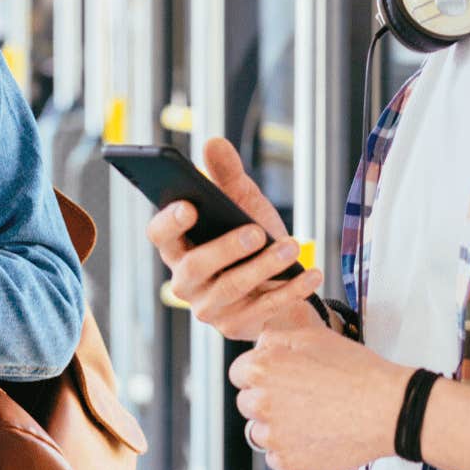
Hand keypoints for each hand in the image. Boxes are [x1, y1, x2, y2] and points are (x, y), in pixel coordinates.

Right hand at [144, 137, 322, 339]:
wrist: (282, 286)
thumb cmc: (254, 241)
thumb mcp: (243, 205)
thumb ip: (226, 176)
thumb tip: (214, 142)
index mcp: (178, 247)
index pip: (159, 235)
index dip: (169, 222)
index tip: (189, 205)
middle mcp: (186, 281)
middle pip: (195, 266)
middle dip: (226, 248)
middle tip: (257, 231)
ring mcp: (209, 308)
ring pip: (230, 289)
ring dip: (263, 267)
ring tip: (292, 247)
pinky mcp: (237, 327)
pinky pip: (262, 310)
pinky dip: (290, 290)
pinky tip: (310, 272)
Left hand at [230, 323, 411, 469]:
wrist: (388, 409)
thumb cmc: (357, 371)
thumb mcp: (314, 336)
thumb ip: (276, 338)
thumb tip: (260, 346)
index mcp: (262, 370)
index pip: (239, 373)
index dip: (260, 372)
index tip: (276, 377)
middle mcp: (262, 404)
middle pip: (248, 403)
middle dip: (267, 399)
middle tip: (299, 398)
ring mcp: (275, 438)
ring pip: (260, 433)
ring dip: (277, 427)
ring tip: (310, 419)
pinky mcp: (291, 463)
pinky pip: (278, 459)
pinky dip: (292, 451)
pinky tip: (315, 437)